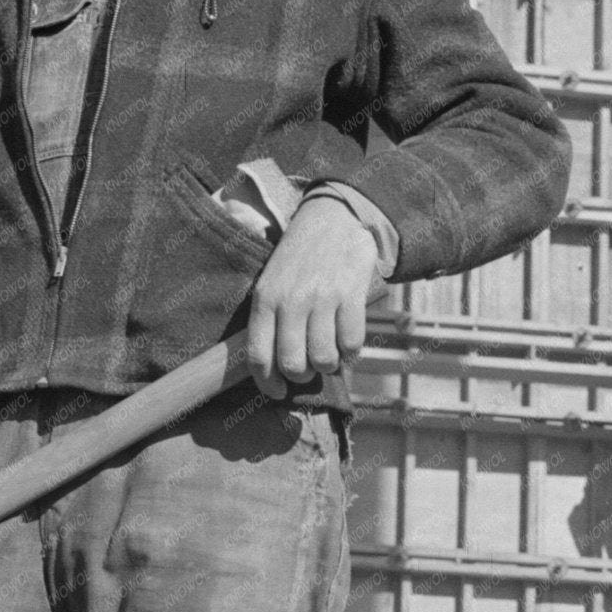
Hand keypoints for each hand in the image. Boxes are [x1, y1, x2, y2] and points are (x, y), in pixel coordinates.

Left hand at [246, 195, 376, 397]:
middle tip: (309, 369)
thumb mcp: (272, 280)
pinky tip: (347, 345)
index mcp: (265, 299)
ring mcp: (322, 298)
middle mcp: (291, 300)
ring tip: (329, 356)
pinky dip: (351, 353)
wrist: (333, 219)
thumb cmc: (299, 258)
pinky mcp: (350, 295)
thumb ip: (270, 318)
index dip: (268, 384)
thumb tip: (273, 367)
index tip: (277, 393)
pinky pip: (352, 343)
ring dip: (329, 366)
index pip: (259, 356)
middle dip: (302, 376)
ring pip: (324, 358)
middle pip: (294, 364)